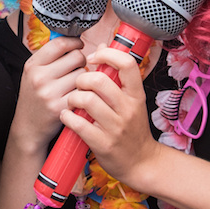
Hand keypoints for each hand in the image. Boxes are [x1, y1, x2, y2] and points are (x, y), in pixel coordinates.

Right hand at [12, 36, 85, 149]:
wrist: (28, 127)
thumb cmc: (35, 96)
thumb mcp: (34, 73)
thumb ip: (53, 56)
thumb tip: (81, 39)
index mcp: (32, 65)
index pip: (60, 43)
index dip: (75, 42)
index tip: (78, 46)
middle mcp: (39, 77)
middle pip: (76, 57)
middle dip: (81, 61)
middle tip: (76, 68)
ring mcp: (49, 93)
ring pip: (82, 74)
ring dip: (83, 78)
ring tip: (73, 84)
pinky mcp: (60, 107)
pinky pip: (83, 91)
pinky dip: (83, 92)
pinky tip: (76, 95)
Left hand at [61, 46, 158, 185]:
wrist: (141, 163)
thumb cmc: (132, 128)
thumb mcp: (131, 100)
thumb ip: (117, 74)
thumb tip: (103, 46)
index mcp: (136, 95)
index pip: (126, 63)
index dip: (106, 55)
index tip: (92, 57)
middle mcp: (128, 109)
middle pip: (99, 80)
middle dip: (82, 78)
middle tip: (78, 85)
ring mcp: (116, 127)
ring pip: (87, 100)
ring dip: (73, 98)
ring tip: (72, 101)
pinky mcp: (103, 143)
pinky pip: (78, 124)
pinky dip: (68, 117)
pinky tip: (68, 116)